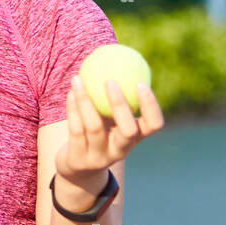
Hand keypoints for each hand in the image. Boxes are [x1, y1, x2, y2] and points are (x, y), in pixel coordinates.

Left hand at [54, 75, 163, 191]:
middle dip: (120, 105)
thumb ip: (118, 96)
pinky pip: (75, 129)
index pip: (154, 124)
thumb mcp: (112, 118)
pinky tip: (71, 92)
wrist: (78, 168)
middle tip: (110, 81)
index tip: (140, 83)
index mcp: (136, 138)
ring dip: (86, 101)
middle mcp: (121, 150)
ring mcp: (100, 157)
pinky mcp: (80, 159)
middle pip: (128, 130)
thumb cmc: (100, 132)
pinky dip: (73, 109)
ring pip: (94, 127)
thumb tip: (118, 56)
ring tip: (78, 79)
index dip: (151, 106)